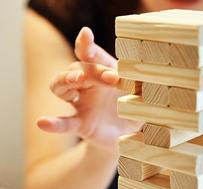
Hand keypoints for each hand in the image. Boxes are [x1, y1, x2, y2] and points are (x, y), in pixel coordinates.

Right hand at [37, 27, 142, 145]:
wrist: (128, 133)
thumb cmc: (134, 108)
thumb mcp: (142, 95)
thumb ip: (143, 84)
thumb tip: (153, 74)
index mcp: (105, 73)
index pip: (93, 56)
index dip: (88, 47)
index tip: (86, 34)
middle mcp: (89, 84)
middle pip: (77, 67)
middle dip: (90, 69)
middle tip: (110, 77)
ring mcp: (81, 102)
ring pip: (60, 85)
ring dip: (66, 79)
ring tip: (77, 80)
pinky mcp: (80, 123)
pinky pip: (64, 122)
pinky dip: (53, 123)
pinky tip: (42, 122)